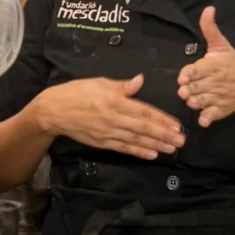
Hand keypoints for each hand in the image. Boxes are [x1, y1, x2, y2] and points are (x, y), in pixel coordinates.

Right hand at [39, 74, 182, 159]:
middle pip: (143, 127)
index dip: (162, 119)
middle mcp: (113, 118)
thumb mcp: (99, 82)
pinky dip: (138, 152)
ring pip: (136, 140)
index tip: (176, 124)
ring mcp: (107, 132)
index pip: (143, 111)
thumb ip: (122, 85)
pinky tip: (151, 154)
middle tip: (181, 140)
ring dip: (155, 145)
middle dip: (164, 135)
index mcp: (114, 100)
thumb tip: (141, 80)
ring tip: (172, 149)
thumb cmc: (76, 92)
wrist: (53, 111)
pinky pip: (123, 148)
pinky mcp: (101, 143)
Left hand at [177, 6, 234, 127]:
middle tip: (184, 91)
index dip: (189, 74)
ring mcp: (217, 97)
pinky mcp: (220, 110)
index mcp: (212, 66)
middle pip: (197, 87)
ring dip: (196, 103)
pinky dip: (207, 119)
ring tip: (192, 101)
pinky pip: (212, 116)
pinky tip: (203, 120)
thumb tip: (208, 9)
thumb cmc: (232, 64)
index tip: (183, 78)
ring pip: (202, 101)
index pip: (197, 70)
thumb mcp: (222, 46)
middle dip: (189, 90)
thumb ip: (210, 29)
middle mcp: (213, 82)